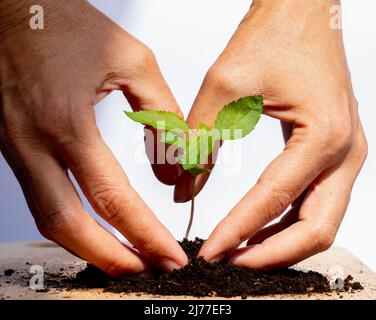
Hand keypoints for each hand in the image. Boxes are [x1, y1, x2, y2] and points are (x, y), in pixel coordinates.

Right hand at [0, 0, 186, 274]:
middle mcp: (33, 143)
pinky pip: (42, 196)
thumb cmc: (65, 24)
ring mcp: (15, 149)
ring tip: (125, 257)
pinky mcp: (12, 147)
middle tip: (146, 271)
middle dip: (110, 257)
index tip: (169, 255)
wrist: (13, 8)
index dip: (144, 233)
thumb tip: (176, 164)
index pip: (112, 197)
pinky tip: (96, 224)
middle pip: (69, 224)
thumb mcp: (132, 61)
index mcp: (66, 122)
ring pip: (49, 217)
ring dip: (87, 245)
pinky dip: (70, 220)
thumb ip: (161, 114)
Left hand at [175, 0, 366, 268]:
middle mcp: (344, 153)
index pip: (273, 200)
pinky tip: (257, 226)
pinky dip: (285, 222)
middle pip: (315, 229)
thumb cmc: (275, 35)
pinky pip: (313, 202)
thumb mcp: (226, 85)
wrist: (303, 11)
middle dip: (270, 254)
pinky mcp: (331, 153)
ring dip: (279, 243)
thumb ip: (201, 139)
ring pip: (317, 221)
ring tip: (238, 251)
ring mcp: (343, 155)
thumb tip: (184, 186)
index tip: (209, 251)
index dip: (237, 230)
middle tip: (229, 264)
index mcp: (323, 136)